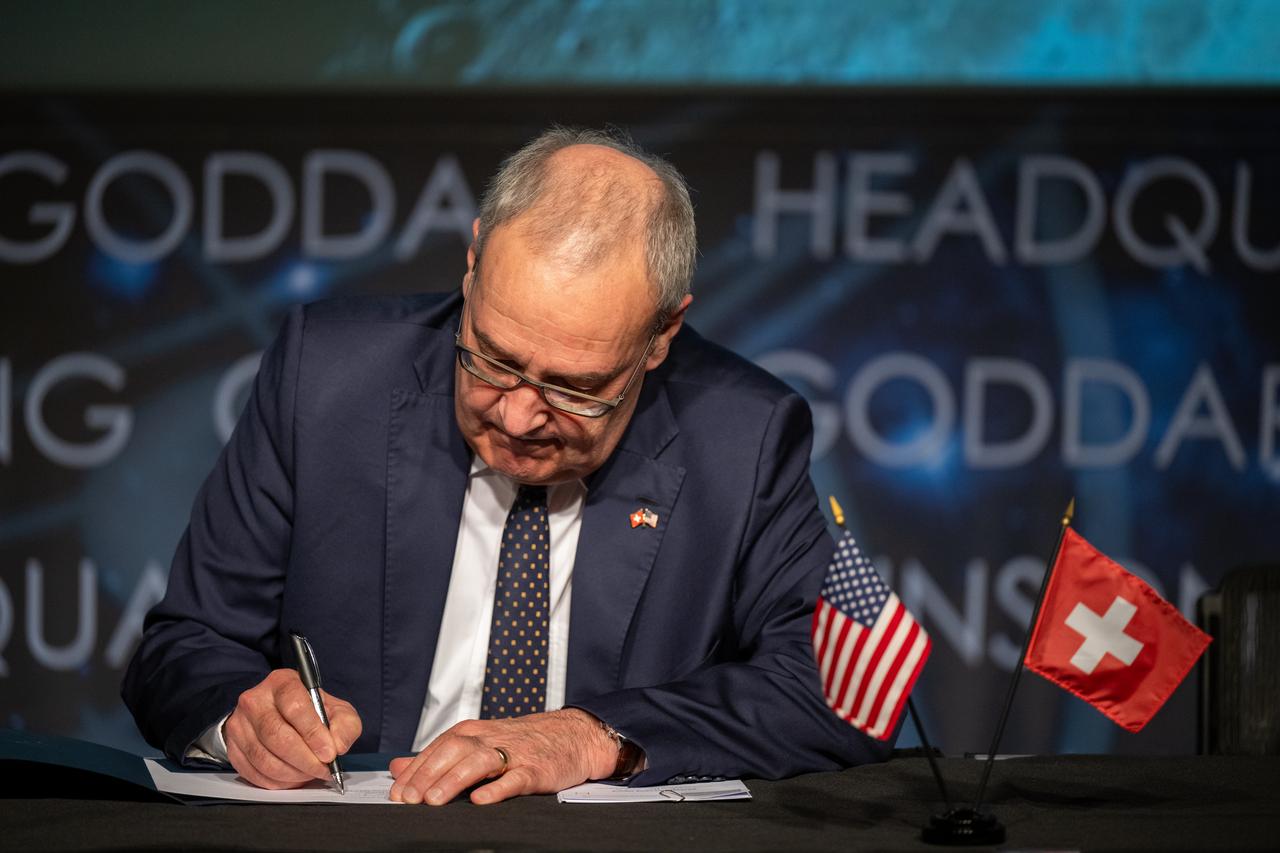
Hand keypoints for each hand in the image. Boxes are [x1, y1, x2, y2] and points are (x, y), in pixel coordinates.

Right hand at [224, 668, 362, 789]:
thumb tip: (337, 746)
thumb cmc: (311, 712)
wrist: (279, 715)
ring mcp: (239, 724)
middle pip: (276, 735)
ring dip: (292, 773)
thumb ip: (345, 725)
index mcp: (282, 682)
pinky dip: (277, 782)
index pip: (295, 707)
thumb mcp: (337, 711)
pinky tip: (293, 778)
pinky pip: (254, 773)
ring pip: (264, 757)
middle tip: (322, 769)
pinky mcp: (232, 748)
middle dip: (304, 759)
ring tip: (310, 773)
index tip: (328, 753)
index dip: (313, 733)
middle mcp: (255, 700)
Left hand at [389, 708, 617, 804]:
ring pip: (479, 761)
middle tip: (409, 800)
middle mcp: (489, 739)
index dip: (414, 772)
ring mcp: (514, 753)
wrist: (571, 735)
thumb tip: (397, 766)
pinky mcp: (536, 769)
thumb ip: (435, 757)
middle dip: (427, 775)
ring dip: (453, 780)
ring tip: (434, 801)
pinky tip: (481, 800)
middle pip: (453, 751)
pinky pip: (515, 778)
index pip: (436, 749)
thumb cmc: (520, 744)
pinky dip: (497, 788)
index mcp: (472, 733)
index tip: (396, 794)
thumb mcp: (476, 744)